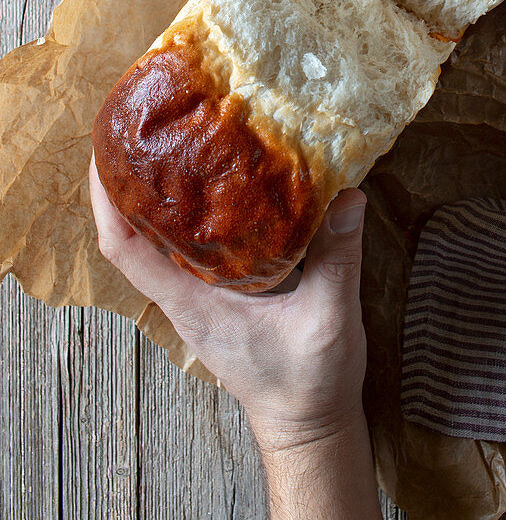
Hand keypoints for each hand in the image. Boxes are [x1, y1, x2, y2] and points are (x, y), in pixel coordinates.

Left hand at [89, 157, 381, 518]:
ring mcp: (197, 303)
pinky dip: (182, 219)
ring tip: (167, 148)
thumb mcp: (329, 317)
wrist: (309, 428)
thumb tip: (347, 194)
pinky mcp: (216, 302)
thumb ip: (336, 257)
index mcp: (194, 304)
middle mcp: (185, 300)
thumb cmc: (308, 384)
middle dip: (123, 186)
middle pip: (130, 239)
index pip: (124, 251)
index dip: (104, 202)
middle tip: (138, 131)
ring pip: (154, 245)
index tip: (103, 154)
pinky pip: (183, 254)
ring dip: (150, 200)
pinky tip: (209, 191)